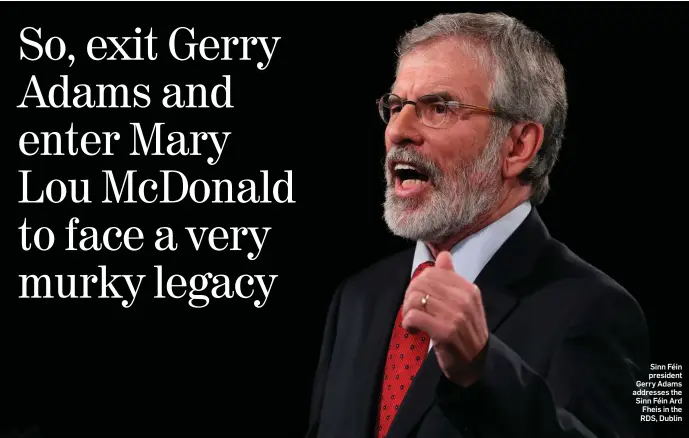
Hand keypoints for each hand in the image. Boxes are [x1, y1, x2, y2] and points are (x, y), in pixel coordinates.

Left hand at [401, 251, 488, 386]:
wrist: (476, 364)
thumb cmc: (465, 332)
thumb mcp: (463, 303)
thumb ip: (451, 278)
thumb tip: (443, 255)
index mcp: (468, 288)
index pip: (432, 273)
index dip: (418, 284)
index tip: (419, 298)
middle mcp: (464, 299)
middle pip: (420, 284)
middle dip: (410, 297)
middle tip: (412, 311)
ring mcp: (456, 315)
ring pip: (415, 298)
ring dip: (407, 311)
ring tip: (412, 321)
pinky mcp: (445, 332)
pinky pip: (414, 316)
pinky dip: (407, 323)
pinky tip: (413, 330)